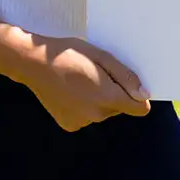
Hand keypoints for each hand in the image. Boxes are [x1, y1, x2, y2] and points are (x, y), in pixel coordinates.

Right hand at [17, 35, 152, 132]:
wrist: (34, 63)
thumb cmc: (71, 54)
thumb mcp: (102, 57)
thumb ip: (126, 78)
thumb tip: (144, 96)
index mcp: (107, 97)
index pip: (139, 109)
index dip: (138, 96)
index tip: (129, 84)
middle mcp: (96, 115)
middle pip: (119, 108)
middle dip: (114, 94)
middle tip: (97, 75)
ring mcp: (81, 122)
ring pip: (102, 112)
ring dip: (99, 100)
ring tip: (81, 81)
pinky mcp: (69, 125)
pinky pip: (87, 117)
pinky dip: (83, 107)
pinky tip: (71, 92)